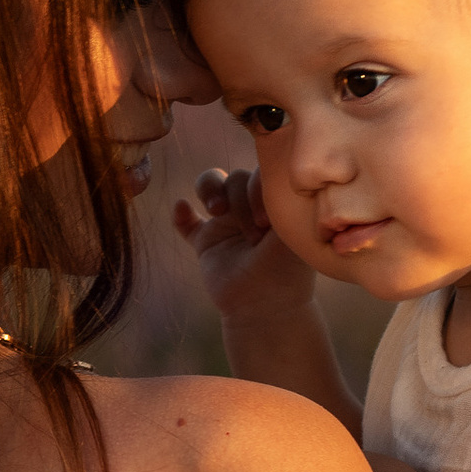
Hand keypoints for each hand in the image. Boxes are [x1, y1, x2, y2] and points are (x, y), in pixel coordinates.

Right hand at [172, 166, 316, 329]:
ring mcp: (226, 223)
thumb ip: (279, 196)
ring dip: (209, 188)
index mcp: (274, 203)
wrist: (265, 308)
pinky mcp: (204, 242)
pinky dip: (181, 213)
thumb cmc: (285, 269)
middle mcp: (250, 207)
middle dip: (241, 198)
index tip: (264, 221)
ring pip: (210, 184)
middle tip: (253, 232)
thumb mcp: (289, 229)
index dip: (258, 187)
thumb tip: (265, 163)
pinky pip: (186, 221)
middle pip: (235, 177)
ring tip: (216, 210)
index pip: (260, 171)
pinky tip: (183, 210)